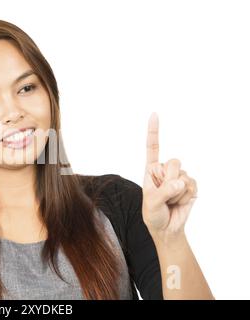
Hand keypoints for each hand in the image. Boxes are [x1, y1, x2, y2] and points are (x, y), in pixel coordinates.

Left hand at [142, 113, 197, 238]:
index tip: (154, 114)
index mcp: (150, 170)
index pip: (152, 147)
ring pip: (183, 175)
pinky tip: (180, 201)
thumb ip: (163, 191)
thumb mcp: (151, 203)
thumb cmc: (153, 214)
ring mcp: (179, 177)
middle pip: (173, 162)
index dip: (154, 131)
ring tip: (170, 201)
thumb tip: (180, 182)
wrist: (166, 228)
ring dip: (177, 192)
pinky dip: (186, 196)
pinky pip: (192, 185)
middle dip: (169, 181)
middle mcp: (165, 170)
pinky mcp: (190, 185)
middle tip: (164, 195)